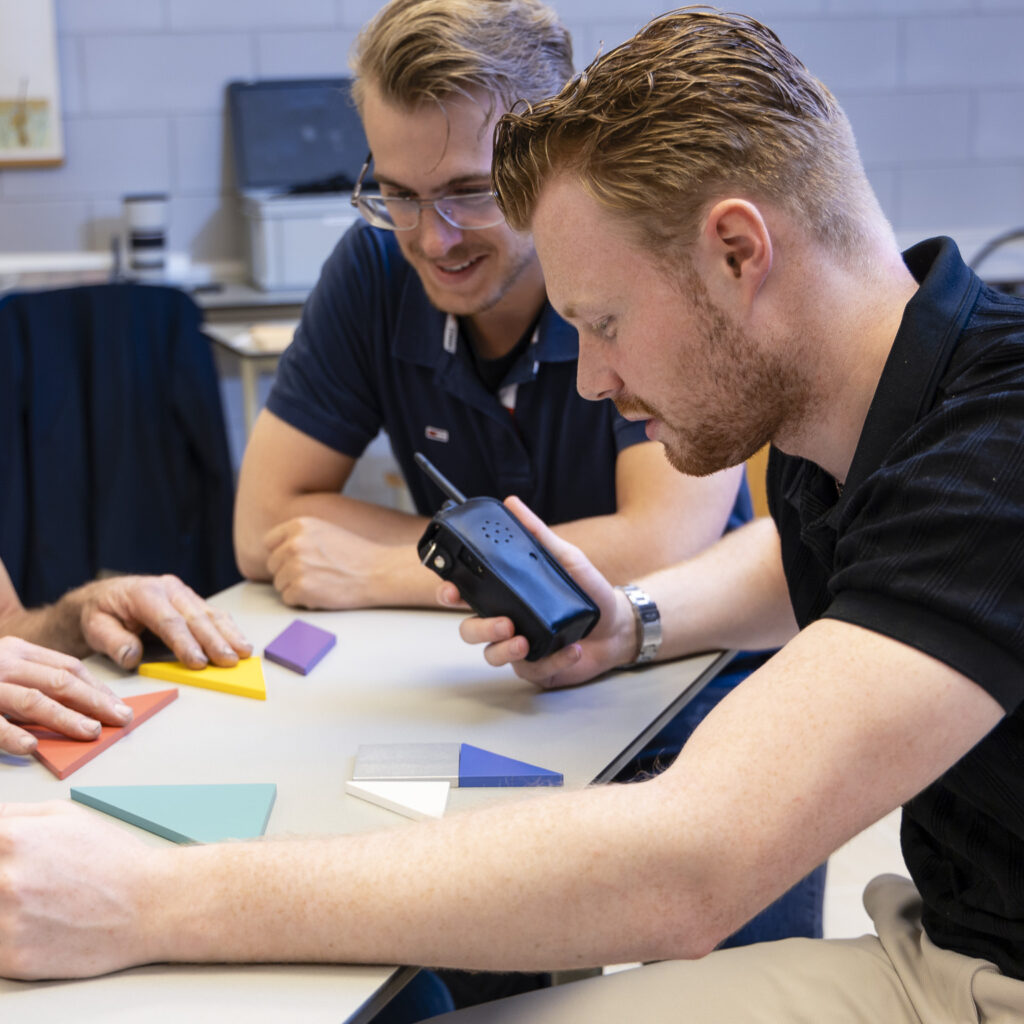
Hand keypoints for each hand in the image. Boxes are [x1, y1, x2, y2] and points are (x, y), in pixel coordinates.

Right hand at [0, 637, 132, 754]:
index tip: (119, 705)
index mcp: (19, 651)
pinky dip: (13, 735)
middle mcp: (5, 663)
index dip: (98, 687)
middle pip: (59, 681)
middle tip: (120, 718)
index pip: (69, 667)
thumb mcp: (7, 670)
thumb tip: (85, 708)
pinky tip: (32, 745)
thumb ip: (38, 682)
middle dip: (94, 702)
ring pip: (33, 701)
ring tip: (92, 731)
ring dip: (66, 718)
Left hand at [0, 801, 159, 978]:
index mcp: (11, 838)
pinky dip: (4, 938)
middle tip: (19, 885)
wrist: (150, 904)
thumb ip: (13, 815)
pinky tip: (30, 927)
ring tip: (31, 904)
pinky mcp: (11, 959)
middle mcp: (3, 879)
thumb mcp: (65, 816)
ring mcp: (5, 922)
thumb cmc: (111, 858)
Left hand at [74, 575, 251, 670]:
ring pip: (210, 614)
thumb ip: (113, 642)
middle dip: (215, 641)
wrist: (105, 597)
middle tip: (228, 661)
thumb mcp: (96, 627)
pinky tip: (240, 643)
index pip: (170, 621)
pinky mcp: (192, 601)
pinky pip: (213, 614)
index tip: (199, 662)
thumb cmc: (101, 614)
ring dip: (229, 634)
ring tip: (243, 653)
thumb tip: (132, 656)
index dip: (186, 643)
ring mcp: (183, 593)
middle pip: (196, 617)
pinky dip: (228, 630)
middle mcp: (169, 589)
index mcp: (144, 594)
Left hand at [264, 516, 410, 608]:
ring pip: (279, 584)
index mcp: (299, 525)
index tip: (296, 560)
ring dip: (296, 588)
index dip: (281, 554)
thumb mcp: (325, 530)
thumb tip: (276, 549)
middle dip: (288, 573)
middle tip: (315, 575)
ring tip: (322, 583)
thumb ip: (299, 536)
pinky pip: (288, 599)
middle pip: (273, 565)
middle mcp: (294, 543)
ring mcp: (296, 566)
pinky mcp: (301, 588)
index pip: (269, 542)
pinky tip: (323, 593)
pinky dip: (303, 601)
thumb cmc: (356, 554)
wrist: (379, 572)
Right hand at [438, 497, 638, 688]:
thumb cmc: (587, 590)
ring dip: (504, 651)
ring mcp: (520, 647)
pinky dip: (552, 662)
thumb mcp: (565, 556)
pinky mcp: (539, 669)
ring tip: (525, 641)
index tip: (451, 590)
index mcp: (506, 594)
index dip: (450, 593)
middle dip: (479, 628)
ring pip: (492, 655)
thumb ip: (538, 533)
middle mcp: (507, 621)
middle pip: (469, 630)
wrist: (618, 622)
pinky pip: (532, 671)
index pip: (466, 594)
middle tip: (504, 622)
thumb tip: (512, 503)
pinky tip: (572, 650)